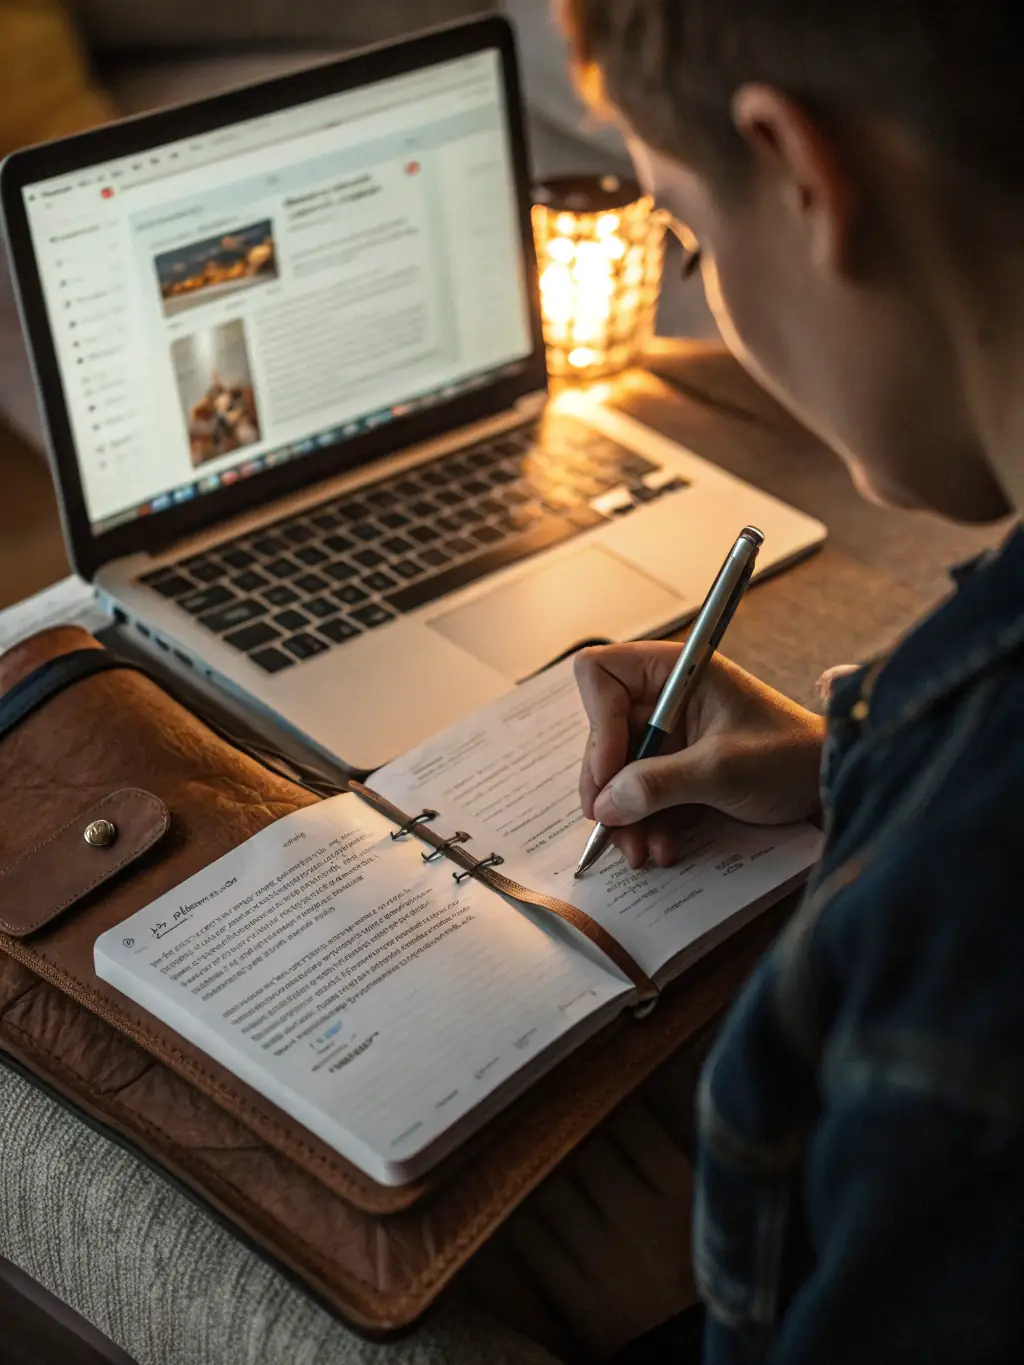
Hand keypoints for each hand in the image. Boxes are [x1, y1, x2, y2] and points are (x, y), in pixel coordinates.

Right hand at [575, 643, 825, 868]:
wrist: (828, 785)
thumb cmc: (789, 755)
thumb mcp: (722, 768)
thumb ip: (660, 783)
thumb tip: (605, 805)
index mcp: (675, 672)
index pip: (601, 676)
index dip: (598, 722)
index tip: (610, 771)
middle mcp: (664, 698)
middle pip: (602, 732)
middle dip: (606, 785)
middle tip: (610, 827)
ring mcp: (669, 735)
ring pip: (617, 771)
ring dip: (624, 815)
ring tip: (641, 853)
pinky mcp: (676, 769)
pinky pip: (641, 794)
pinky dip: (646, 823)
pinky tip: (663, 848)